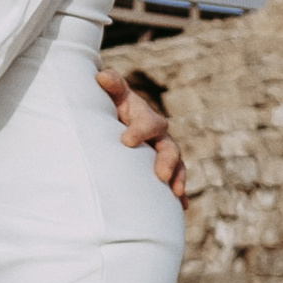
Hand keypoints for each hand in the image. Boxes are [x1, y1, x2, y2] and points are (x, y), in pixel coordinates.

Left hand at [97, 64, 186, 202]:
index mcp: (146, 118)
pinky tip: (182, 206)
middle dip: (167, 161)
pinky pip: (174, 182)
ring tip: (175, 193)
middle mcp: (159, 137)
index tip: (126, 140)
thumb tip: (101, 76)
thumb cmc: (113, 107)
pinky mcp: (162, 169)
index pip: (149, 123)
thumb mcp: (113, 95)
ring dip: (177, 178)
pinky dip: (179, 193)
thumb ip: (111, 85)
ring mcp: (162, 153)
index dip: (140, 130)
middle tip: (160, 175)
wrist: (117, 120)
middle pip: (169, 147)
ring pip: (176, 166)